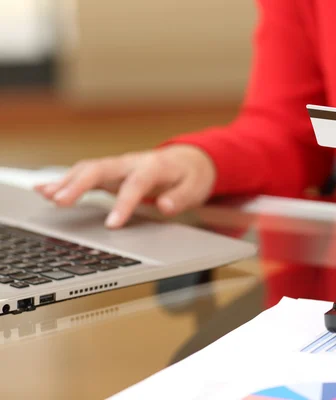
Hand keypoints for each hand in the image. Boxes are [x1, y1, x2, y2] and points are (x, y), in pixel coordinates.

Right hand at [35, 145, 215, 228]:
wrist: (190, 159)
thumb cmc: (190, 175)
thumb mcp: (195, 188)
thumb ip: (180, 198)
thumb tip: (165, 207)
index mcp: (154, 166)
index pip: (136, 184)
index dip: (123, 203)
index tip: (111, 224)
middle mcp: (131, 162)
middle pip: (101, 169)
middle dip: (79, 184)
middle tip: (60, 202)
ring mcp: (118, 165)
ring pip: (88, 169)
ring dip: (66, 181)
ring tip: (46, 196)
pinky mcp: (110, 172)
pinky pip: (84, 173)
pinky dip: (64, 180)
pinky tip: (43, 189)